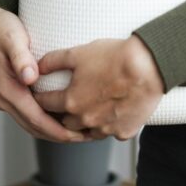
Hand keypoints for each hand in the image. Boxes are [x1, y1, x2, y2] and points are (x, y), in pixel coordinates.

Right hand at [0, 3, 89, 143]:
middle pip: (34, 126)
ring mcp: (6, 97)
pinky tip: (64, 118)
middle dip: (60, 135)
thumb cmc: (1, 28)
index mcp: (6, 88)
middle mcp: (4, 98)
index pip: (34, 117)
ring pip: (31, 124)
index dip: (57, 129)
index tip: (78, 134)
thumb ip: (21, 58)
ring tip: (80, 132)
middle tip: (88, 136)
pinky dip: (46, 121)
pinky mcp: (10, 93)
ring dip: (54, 131)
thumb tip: (30, 78)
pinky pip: (29, 114)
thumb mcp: (12, 38)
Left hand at [33, 35, 165, 140]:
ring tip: (89, 108)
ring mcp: (105, 128)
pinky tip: (112, 112)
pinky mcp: (123, 132)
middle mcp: (85, 120)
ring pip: (87, 131)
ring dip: (85, 122)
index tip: (42, 94)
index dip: (41, 97)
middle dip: (62, 112)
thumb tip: (36, 67)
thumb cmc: (116, 58)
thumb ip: (54, 60)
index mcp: (71, 101)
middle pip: (65, 121)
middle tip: (66, 101)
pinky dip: (109, 125)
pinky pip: (111, 132)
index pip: (46, 103)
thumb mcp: (79, 53)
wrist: (149, 66)